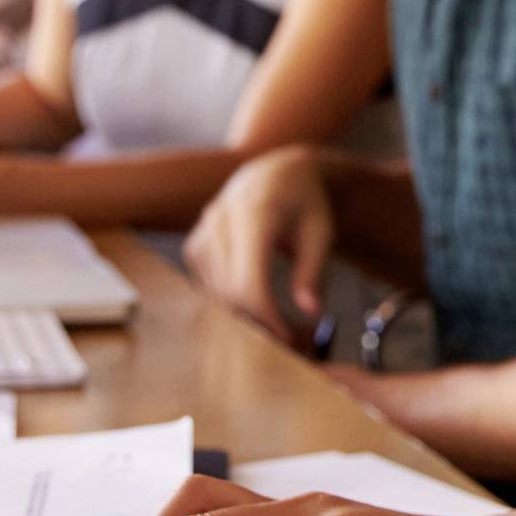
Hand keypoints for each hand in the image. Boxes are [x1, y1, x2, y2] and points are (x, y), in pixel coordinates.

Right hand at [185, 146, 337, 342]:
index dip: (268, 318)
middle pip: (229, 294)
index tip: (291, 338)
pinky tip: (258, 308)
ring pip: (216, 296)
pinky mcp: (195, 247)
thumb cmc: (304, 203)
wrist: (276, 174)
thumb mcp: (320, 233)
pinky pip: (208, 290)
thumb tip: (311, 312)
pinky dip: (231, 306)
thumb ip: (314, 272)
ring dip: (244, 319)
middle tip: (290, 341)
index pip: (249, 282)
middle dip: (258, 325)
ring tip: (279, 325)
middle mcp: (221, 220)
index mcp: (255, 213)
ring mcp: (203, 233)